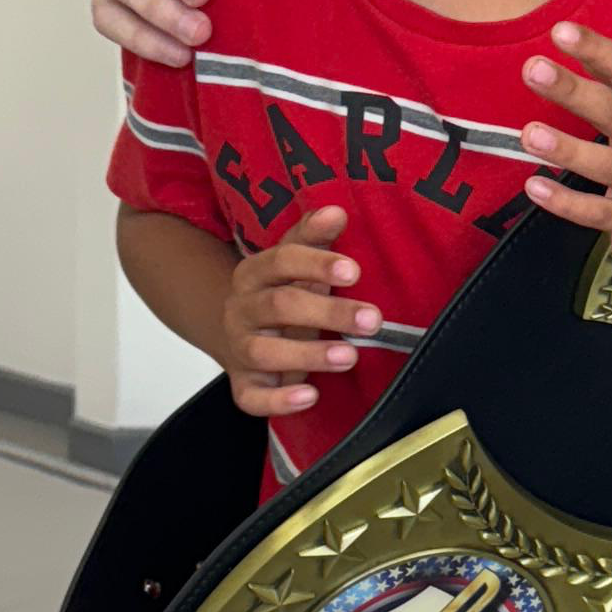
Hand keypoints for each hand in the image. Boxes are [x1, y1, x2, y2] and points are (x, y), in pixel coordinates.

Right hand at [218, 203, 377, 418]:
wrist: (238, 333)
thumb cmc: (281, 293)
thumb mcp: (295, 261)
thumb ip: (314, 236)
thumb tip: (336, 211)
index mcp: (254, 273)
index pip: (281, 261)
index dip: (316, 264)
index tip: (354, 271)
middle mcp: (242, 309)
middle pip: (279, 306)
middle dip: (328, 312)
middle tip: (373, 319)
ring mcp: (240, 349)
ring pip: (264, 352)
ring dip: (308, 354)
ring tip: (349, 356)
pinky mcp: (244, 385)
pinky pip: (251, 398)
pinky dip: (278, 400)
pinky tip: (309, 396)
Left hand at [519, 24, 611, 281]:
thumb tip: (568, 38)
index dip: (597, 50)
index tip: (560, 31)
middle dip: (574, 90)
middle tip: (533, 69)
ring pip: (608, 166)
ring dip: (568, 149)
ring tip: (529, 133)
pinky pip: (597, 213)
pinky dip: (566, 202)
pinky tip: (535, 187)